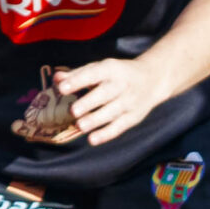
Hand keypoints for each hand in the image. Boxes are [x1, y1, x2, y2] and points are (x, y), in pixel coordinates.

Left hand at [52, 57, 171, 145]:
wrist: (153, 79)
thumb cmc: (117, 74)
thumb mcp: (100, 68)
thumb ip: (77, 74)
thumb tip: (56, 79)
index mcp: (111, 69)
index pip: (94, 73)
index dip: (78, 80)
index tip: (62, 88)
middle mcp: (122, 85)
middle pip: (106, 94)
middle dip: (89, 102)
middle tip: (73, 111)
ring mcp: (130, 101)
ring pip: (113, 112)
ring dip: (96, 120)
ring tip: (80, 126)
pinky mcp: (134, 116)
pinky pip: (120, 126)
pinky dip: (106, 134)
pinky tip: (92, 140)